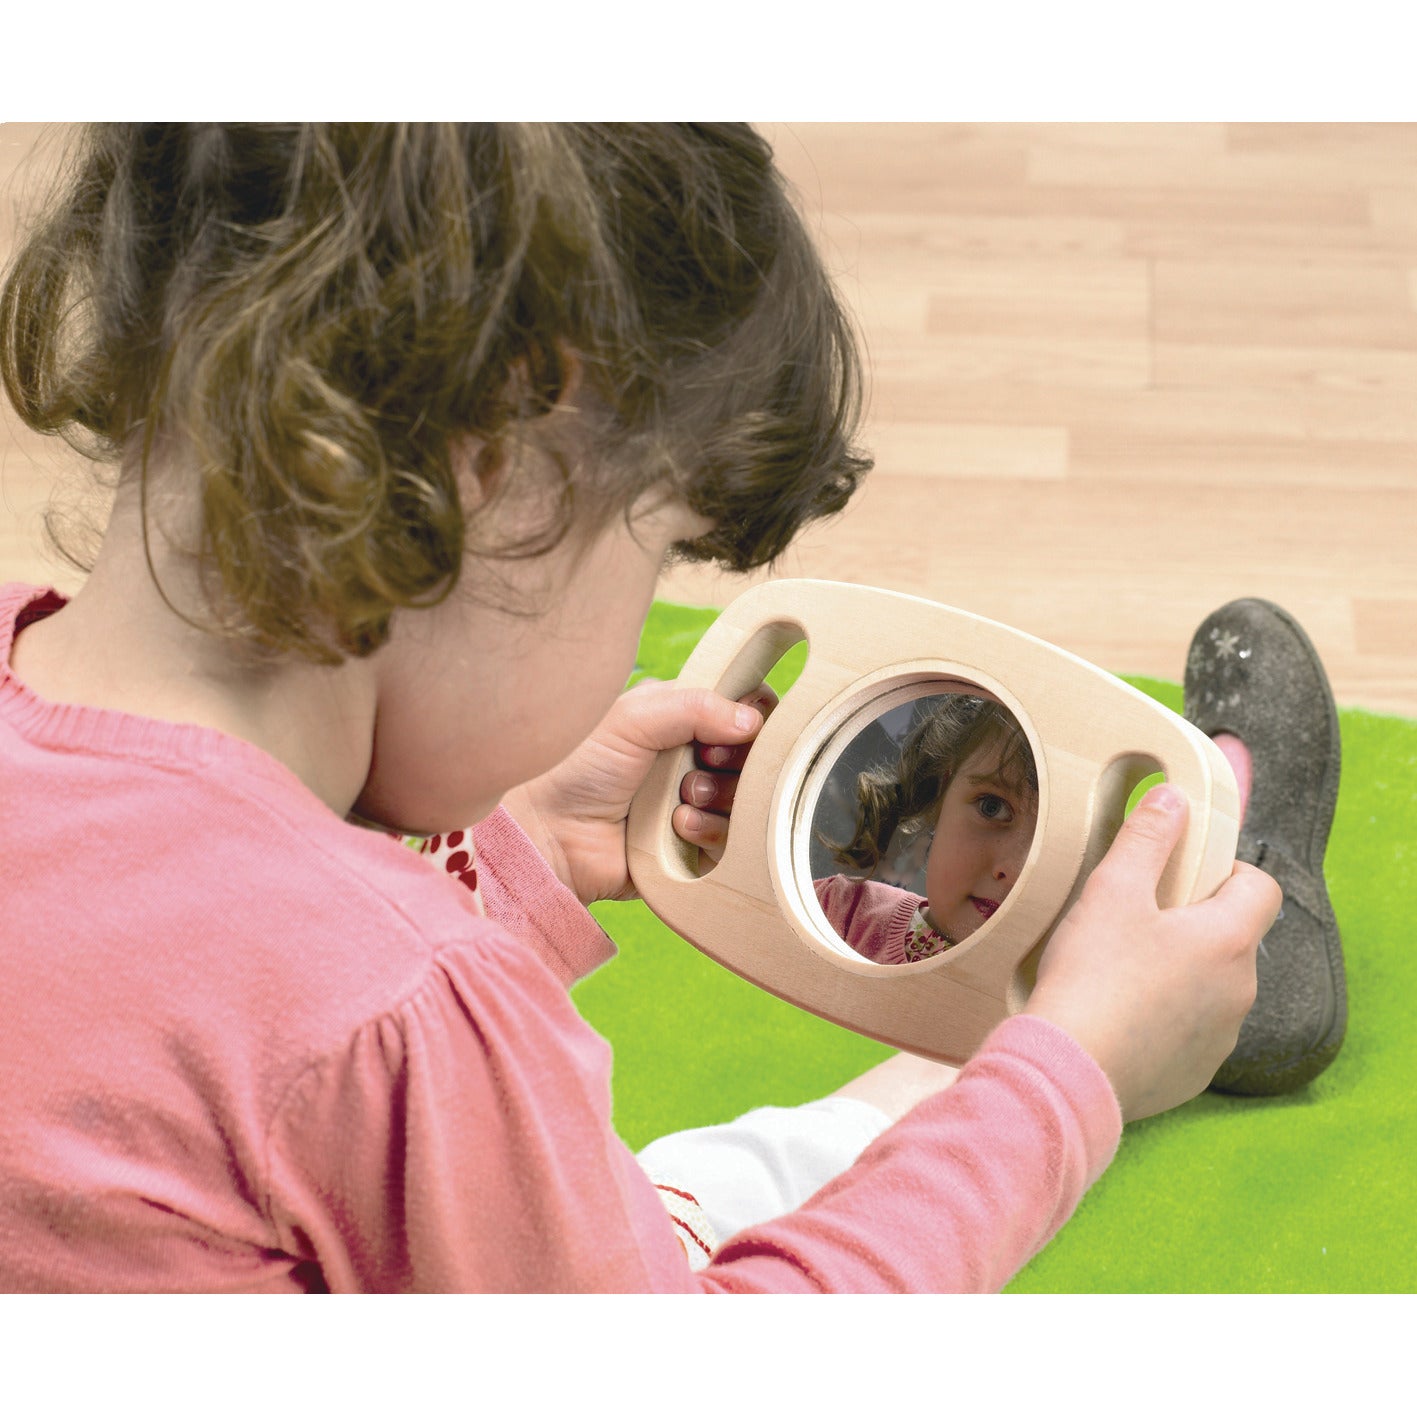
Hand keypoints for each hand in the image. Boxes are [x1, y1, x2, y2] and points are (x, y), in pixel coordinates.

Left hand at [499, 679, 770, 905]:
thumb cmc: (579, 766)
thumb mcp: (634, 718)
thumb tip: (752, 720)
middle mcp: (695, 758)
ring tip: (682, 796)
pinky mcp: (695, 847)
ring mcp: (698, 803)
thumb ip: (695, 705)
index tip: (732, 728)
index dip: (752, 717)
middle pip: (758, 756)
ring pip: (749, 799)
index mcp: (683, 718)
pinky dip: (711, 830)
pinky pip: (733, 841)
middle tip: (705, 761)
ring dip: (722, 796)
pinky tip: (677, 826)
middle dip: (737, 760)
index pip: (746, 709)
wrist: (549, 834)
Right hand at [1023, 785, 1281, 1121]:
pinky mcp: (1193, 1074)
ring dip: (1182, 973)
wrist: (1068, 1069)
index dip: (1229, 871)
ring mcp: (1220, 1039)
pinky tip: (1118, 1016)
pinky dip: (1165, 1020)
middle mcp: (1240, 992)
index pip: (1262, 887)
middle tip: (1137, 920)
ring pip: (1213, 987)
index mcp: (1228, 940)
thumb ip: (1147, 838)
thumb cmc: (1093, 975)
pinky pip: (1191, 1033)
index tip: (1185, 875)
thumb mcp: (1112, 890)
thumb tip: (1173, 797)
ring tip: (1120, 971)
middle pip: (1234, 938)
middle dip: (1195, 923)